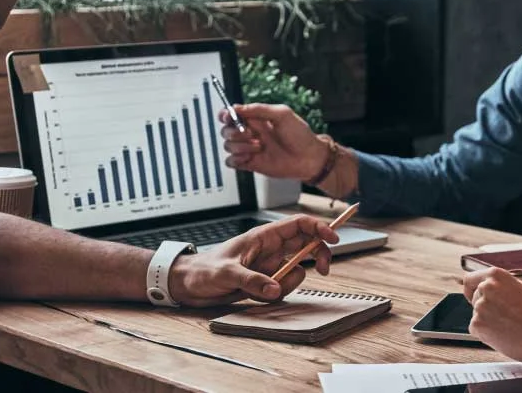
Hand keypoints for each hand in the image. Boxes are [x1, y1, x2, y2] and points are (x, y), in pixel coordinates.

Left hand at [167, 214, 339, 306]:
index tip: (333, 238)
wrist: (187, 285)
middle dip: (319, 255)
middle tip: (323, 269)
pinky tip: (255, 297)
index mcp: (263, 237)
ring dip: (289, 283)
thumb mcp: (226, 273)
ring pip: (297, 271)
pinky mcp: (265, 282)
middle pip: (307, 245)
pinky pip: (283, 288)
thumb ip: (251, 281)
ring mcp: (269, 266)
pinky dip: (275, 295)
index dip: (319, 228)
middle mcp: (270, 250)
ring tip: (266, 290)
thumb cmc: (202, 270)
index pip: (299, 224)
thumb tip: (274, 289)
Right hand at [220, 104, 329, 180]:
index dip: (226, 115)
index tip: (229, 117)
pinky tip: (249, 157)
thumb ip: (259, 109)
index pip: (232, 114)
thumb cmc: (300, 136)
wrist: (309, 158)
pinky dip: (236, 159)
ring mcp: (250, 149)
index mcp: (256, 119)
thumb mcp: (282, 114)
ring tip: (258, 146)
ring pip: (228, 145)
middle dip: (234, 131)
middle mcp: (251, 133)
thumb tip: (238, 107)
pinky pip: (231, 161)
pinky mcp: (250, 163)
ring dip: (240, 146)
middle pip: (226, 130)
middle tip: (251, 134)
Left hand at [463, 268, 521, 365]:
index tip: (474, 294)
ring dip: (486, 319)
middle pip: (474, 297)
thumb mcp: (519, 288)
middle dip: (484, 305)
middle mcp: (485, 287)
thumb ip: (499, 284)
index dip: (472, 288)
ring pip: (476, 313)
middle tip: (503, 314)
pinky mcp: (476, 324)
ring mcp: (479, 306)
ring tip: (506, 324)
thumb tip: (483, 285)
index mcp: (495, 275)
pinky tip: (501, 332)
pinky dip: (485, 332)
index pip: (469, 279)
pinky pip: (475, 327)